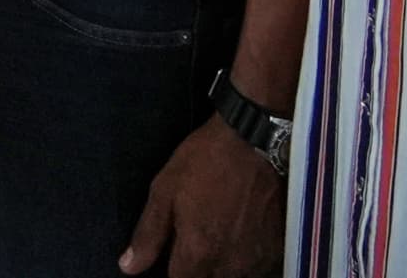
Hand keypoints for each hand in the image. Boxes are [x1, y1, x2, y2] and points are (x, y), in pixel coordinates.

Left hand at [120, 111, 284, 277]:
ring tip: (220, 233)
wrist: (257, 141)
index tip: (173, 256)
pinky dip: (246, 260)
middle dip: (198, 269)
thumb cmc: (206, 162)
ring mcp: (258, 261)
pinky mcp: (279, 250)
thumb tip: (128, 268)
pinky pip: (258, 268)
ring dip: (222, 266)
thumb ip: (148, 234)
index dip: (173, 271)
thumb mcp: (165, 189)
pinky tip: (241, 234)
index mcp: (198, 254)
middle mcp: (230, 266)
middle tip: (197, 238)